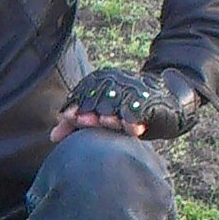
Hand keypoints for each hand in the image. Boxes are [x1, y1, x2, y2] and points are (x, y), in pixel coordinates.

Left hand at [52, 68, 201, 142]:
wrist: (166, 102)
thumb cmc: (125, 113)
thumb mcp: (100, 116)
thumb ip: (75, 123)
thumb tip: (52, 137)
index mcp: (102, 82)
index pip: (84, 92)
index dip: (76, 104)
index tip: (68, 116)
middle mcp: (117, 83)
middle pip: (100, 97)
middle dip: (91, 110)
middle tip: (82, 121)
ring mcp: (134, 91)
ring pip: (120, 104)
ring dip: (112, 114)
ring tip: (106, 123)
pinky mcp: (151, 102)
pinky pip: (141, 111)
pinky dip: (136, 120)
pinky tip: (133, 130)